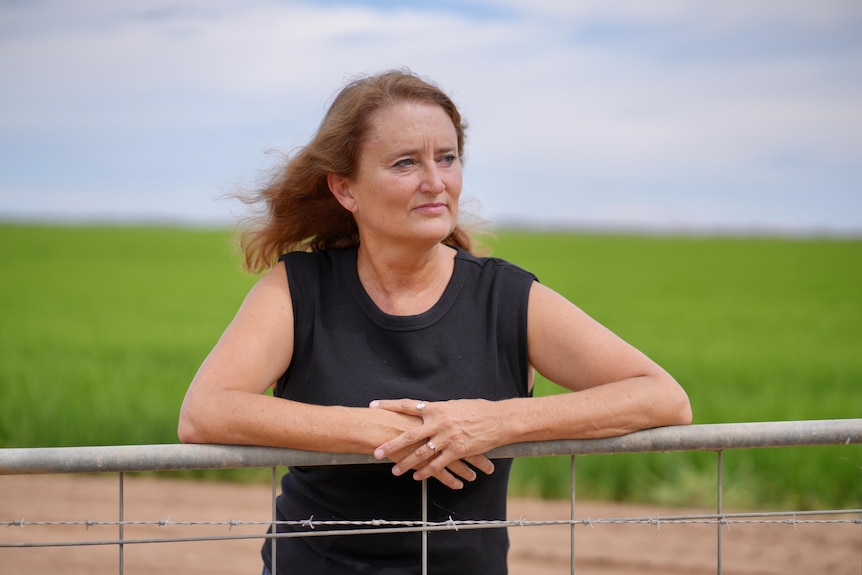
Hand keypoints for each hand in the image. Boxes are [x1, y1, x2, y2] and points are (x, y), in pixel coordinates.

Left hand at [369, 398, 497, 488]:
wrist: (498, 419)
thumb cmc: (476, 410)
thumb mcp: (453, 405)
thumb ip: (437, 410)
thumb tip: (423, 411)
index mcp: (436, 408)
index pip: (408, 405)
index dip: (390, 405)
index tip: (373, 405)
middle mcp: (439, 422)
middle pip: (409, 435)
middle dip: (391, 445)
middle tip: (376, 452)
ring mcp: (447, 438)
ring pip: (421, 454)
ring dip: (406, 464)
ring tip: (395, 471)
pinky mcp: (457, 451)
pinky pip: (438, 464)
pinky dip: (426, 472)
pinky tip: (417, 477)